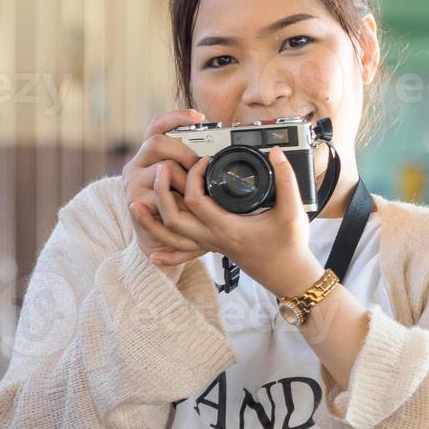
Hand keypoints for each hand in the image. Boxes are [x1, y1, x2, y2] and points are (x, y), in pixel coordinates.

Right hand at [122, 108, 211, 268]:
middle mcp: (138, 164)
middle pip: (158, 143)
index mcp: (152, 155)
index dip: (176, 117)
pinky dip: (178, 199)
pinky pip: (160, 194)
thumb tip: (228, 152)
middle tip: (201, 166)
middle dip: (184, 152)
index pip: (158, 126)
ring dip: (185, 180)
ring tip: (196, 192)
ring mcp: (134, 183)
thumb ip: (199, 166)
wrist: (162, 244)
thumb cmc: (181, 210)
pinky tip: (186, 204)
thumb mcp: (191, 184)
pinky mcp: (135, 202)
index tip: (199, 116)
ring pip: (163, 168)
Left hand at [152, 145, 323, 298]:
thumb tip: (276, 153)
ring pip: (171, 237)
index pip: (196, 199)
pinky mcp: (215, 249)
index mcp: (228, 227)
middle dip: (162, 192)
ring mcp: (212, 245)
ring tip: (136, 204)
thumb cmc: (290, 245)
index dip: (194, 175)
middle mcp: (214, 238)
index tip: (205, 160)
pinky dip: (166, 255)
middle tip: (163, 168)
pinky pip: (184, 255)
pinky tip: (153, 253)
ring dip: (151, 222)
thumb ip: (286, 179)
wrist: (289, 274)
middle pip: (173, 218)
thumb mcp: (292, 210)